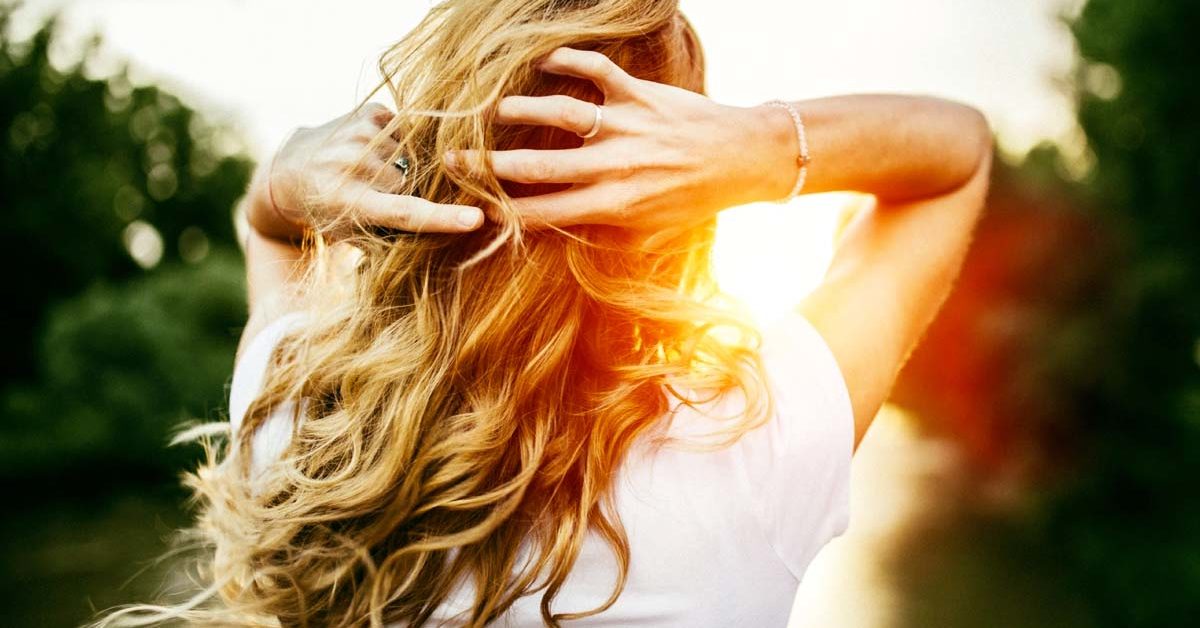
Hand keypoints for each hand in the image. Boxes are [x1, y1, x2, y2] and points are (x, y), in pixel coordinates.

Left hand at [266, 104, 483, 235]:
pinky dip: (405, 149)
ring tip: (380, 175)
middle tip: (396, 199)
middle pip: (416, 184)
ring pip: (417, 159)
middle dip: (419, 194)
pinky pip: (411, 135)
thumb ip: (396, 237)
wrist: (289, 169)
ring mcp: (361, 134)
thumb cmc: (330, 213)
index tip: (475, 219)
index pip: (405, 212)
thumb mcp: (355, 234)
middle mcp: (352, 164)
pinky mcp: (371, 114)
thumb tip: (455, 233)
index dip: (442, 217)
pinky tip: (380, 155)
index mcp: (348, 201)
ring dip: (411, 171)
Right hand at [446, 47, 794, 232]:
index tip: (472, 212)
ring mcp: (628, 125)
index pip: (545, 213)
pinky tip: (542, 61)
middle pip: (540, 166)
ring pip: (563, 114)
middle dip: (490, 166)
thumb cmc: (692, 201)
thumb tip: (557, 234)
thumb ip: (604, 232)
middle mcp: (616, 165)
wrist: (742, 159)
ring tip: (491, 110)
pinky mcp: (642, 93)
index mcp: (615, 205)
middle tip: (452, 160)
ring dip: (522, 110)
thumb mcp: (650, 234)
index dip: (504, 215)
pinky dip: (568, 61)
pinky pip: (598, 70)